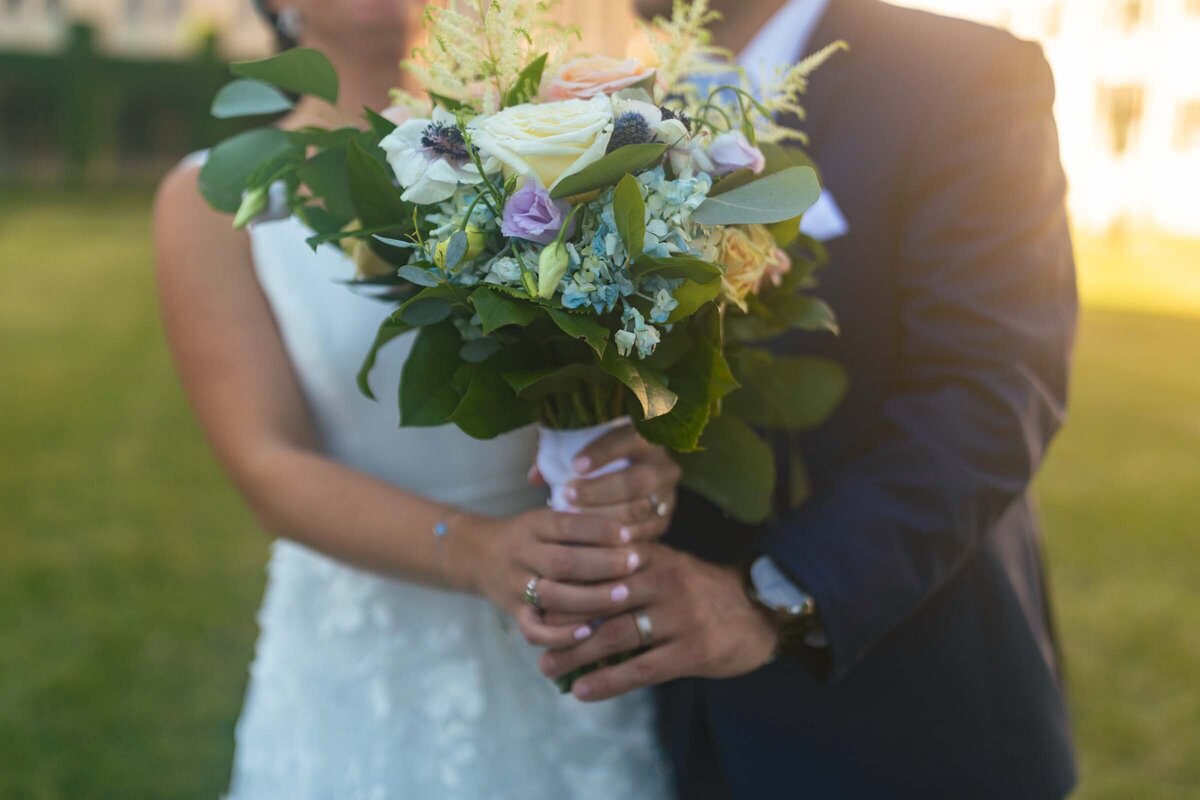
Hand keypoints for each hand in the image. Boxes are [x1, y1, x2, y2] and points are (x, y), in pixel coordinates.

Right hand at [444, 509, 647, 648]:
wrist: (476, 555)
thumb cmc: (527, 536)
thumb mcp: (544, 519)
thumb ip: (577, 525)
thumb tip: (628, 533)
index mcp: (532, 525)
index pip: (566, 524)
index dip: (598, 529)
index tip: (628, 535)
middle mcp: (521, 554)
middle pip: (562, 562)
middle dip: (602, 564)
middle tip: (635, 564)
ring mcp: (515, 586)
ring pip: (552, 596)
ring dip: (591, 598)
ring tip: (624, 595)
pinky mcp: (513, 614)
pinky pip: (534, 630)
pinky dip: (561, 634)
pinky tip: (589, 632)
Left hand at [529, 424, 681, 542]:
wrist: (633, 476)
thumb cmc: (597, 461)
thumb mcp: (581, 451)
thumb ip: (557, 459)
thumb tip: (533, 478)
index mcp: (644, 438)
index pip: (627, 440)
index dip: (602, 452)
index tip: (575, 465)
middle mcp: (662, 465)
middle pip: (636, 480)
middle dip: (600, 491)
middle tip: (567, 497)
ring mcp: (668, 494)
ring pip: (641, 509)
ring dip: (606, 518)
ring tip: (575, 521)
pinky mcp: (665, 519)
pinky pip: (646, 532)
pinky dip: (620, 539)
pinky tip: (594, 541)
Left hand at [535, 545, 779, 700]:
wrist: (764, 611)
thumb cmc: (708, 591)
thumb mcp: (673, 566)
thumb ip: (634, 570)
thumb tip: (582, 585)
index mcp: (656, 557)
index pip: (601, 564)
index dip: (566, 581)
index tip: (535, 595)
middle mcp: (665, 582)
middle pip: (600, 599)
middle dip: (561, 619)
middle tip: (530, 633)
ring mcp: (680, 617)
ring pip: (615, 635)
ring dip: (576, 654)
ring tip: (547, 665)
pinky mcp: (692, 651)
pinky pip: (641, 669)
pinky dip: (607, 681)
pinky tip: (583, 689)